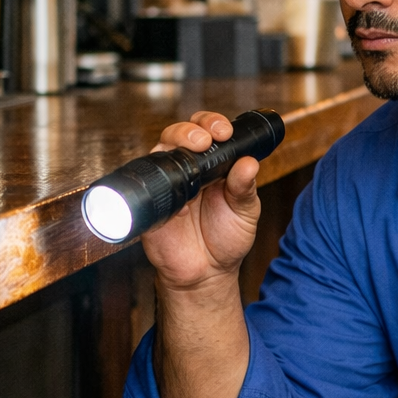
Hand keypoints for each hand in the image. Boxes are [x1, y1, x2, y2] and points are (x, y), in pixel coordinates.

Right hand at [140, 111, 260, 291]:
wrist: (208, 274)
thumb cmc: (226, 239)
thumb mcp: (245, 212)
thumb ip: (245, 188)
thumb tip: (250, 162)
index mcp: (212, 165)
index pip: (207, 131)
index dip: (212, 123)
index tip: (225, 132)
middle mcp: (187, 169)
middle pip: (178, 133)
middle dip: (190, 129)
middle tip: (206, 139)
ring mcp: (167, 185)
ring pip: (159, 151)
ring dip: (174, 142)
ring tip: (193, 149)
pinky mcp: (152, 205)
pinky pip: (148, 186)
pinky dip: (162, 185)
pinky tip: (181, 200)